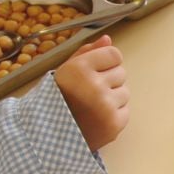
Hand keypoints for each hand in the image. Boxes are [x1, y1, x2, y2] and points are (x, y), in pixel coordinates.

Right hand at [54, 35, 129, 150]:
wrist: (48, 135)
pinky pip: (125, 110)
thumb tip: (107, 39)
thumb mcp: (65, 70)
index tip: (93, 71)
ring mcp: (106, 106)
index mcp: (79, 68)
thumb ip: (87, 52)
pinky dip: (114, 114)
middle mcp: (94, 86)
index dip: (105, 62)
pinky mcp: (114, 123)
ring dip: (112, 97)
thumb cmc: (57, 99)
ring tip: (91, 105)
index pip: (114, 54)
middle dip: (109, 80)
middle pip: (121, 72)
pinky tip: (96, 117)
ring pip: (125, 92)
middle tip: (88, 92)